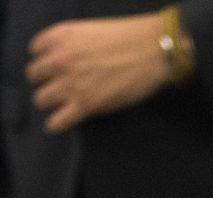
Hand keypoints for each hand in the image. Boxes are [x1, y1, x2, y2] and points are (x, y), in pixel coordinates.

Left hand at [26, 13, 173, 133]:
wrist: (152, 52)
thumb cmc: (129, 39)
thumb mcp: (90, 31)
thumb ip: (73, 44)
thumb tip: (72, 61)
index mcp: (60, 37)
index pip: (36, 50)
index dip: (45, 59)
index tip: (53, 66)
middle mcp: (59, 59)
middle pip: (35, 75)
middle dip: (45, 81)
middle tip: (56, 86)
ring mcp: (70, 83)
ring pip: (41, 99)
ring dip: (48, 102)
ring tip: (57, 105)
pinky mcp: (85, 104)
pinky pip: (59, 120)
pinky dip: (55, 125)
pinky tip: (56, 126)